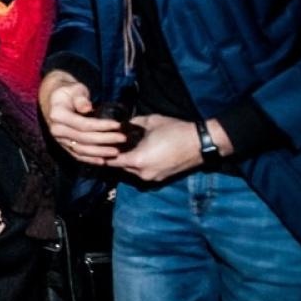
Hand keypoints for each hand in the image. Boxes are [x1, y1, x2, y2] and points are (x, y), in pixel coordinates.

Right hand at [40, 70, 123, 164]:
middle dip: (105, 140)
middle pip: (83, 139)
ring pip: (81, 150)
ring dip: (99, 152)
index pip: (82, 124)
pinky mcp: (64, 145)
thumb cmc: (68, 92)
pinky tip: (103, 161)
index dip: (101, 126)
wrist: (54, 99)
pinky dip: (90, 159)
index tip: (117, 125)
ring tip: (116, 152)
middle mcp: (56, 130)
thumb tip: (87, 108)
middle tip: (122, 139)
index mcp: (58, 115)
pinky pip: (77, 155)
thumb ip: (80, 98)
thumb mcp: (74, 89)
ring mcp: (59, 139)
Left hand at [104, 115, 227, 182]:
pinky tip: (142, 153)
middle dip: (117, 157)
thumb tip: (123, 124)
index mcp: (137, 160)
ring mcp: (153, 178)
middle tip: (114, 145)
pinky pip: (144, 172)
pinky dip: (140, 165)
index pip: (112, 161)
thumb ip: (133, 123)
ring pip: (133, 171)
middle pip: (122, 167)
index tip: (100, 147)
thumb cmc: (175, 130)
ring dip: (129, 162)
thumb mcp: (150, 121)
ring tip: (128, 148)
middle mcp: (143, 173)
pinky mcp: (162, 178)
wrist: (200, 143)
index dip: (104, 154)